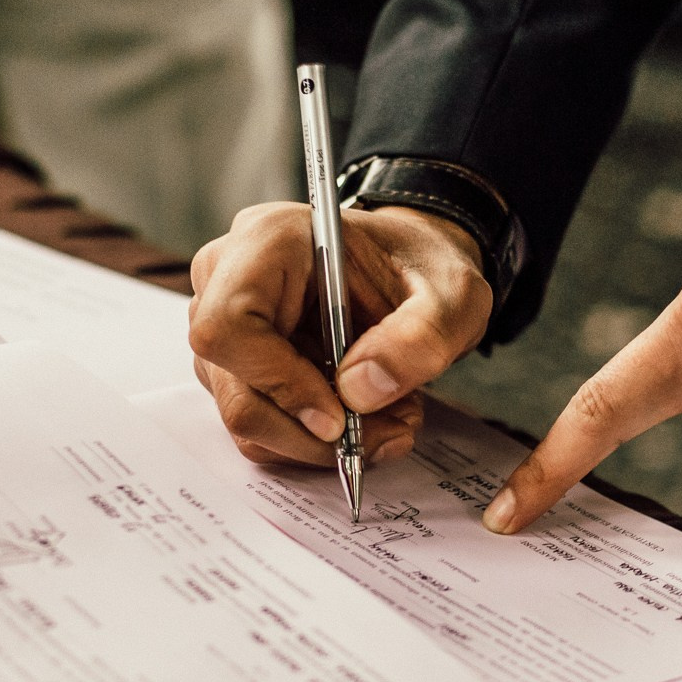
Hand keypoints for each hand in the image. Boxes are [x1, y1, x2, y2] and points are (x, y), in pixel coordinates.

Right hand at [188, 204, 490, 465]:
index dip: (277, 382)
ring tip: (391, 422)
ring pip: (246, 414)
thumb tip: (359, 393)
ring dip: (319, 441)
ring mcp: (229, 325)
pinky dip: (313, 439)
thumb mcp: (453, 295)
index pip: (228, 325)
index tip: (339, 417)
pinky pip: (260, 423)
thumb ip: (419, 338)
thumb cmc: (423, 267)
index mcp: (269, 240)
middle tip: (385, 435)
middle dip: (310, 431)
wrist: (413, 269)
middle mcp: (229, 278)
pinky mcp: (239, 364)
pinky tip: (367, 419)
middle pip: (233, 385)